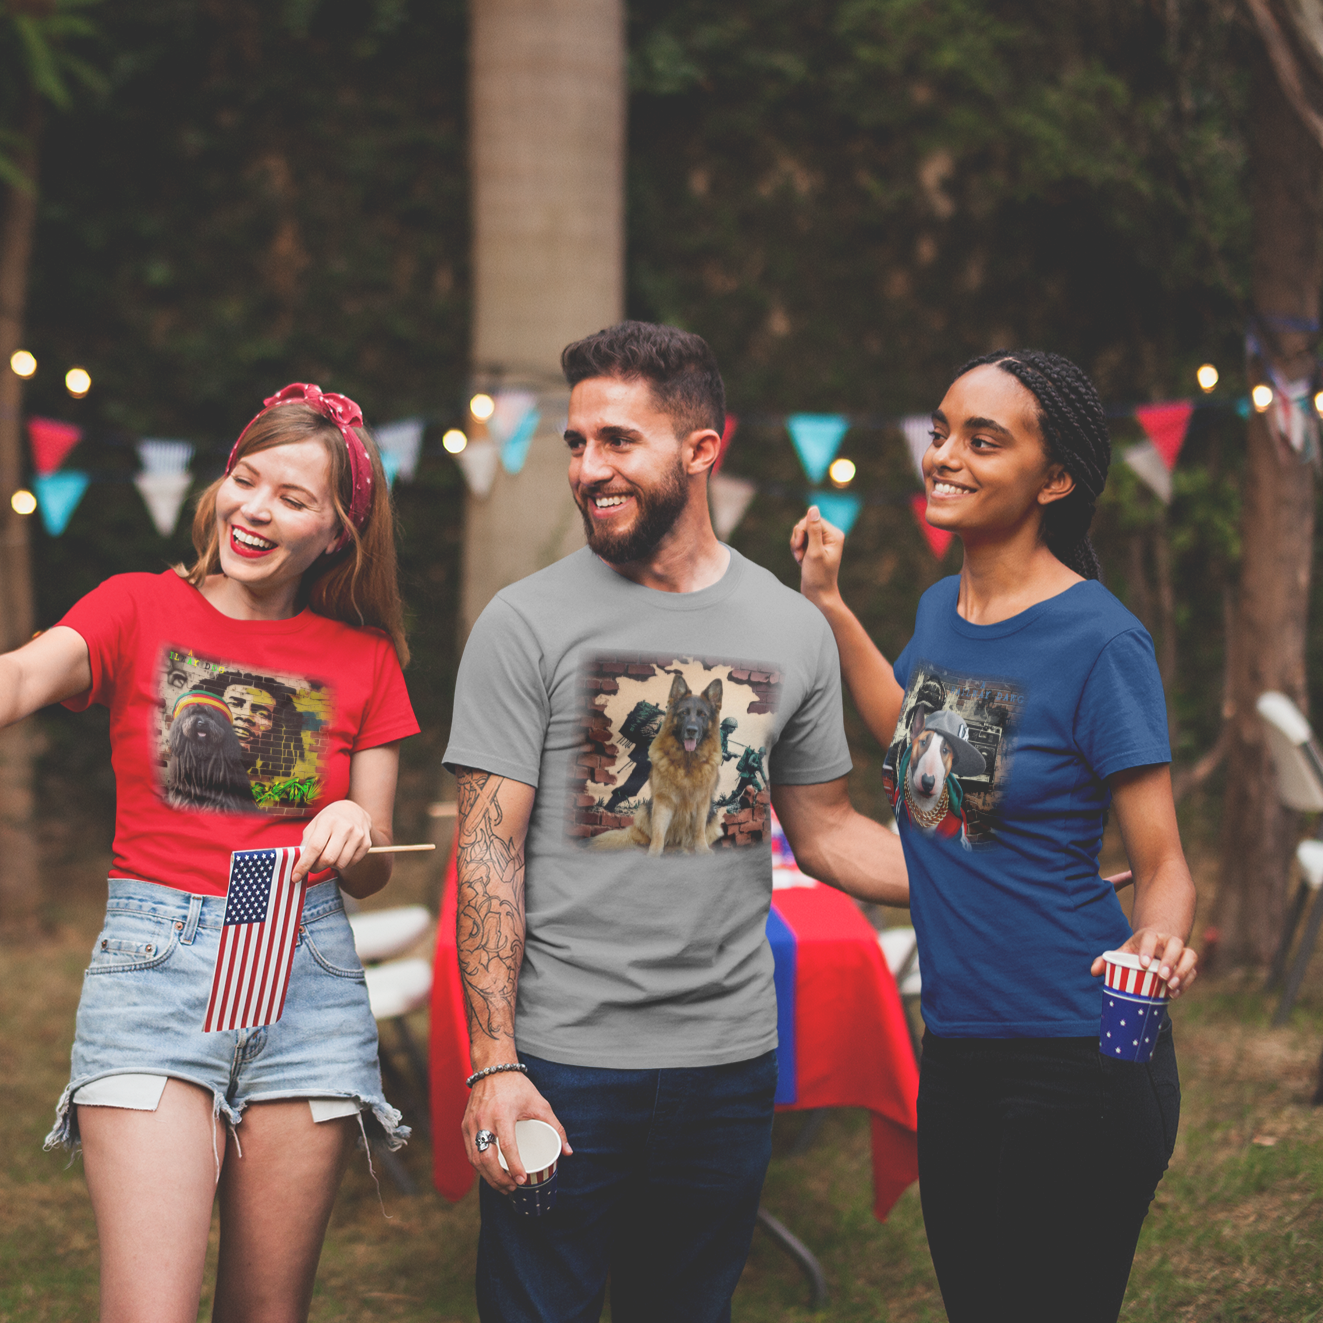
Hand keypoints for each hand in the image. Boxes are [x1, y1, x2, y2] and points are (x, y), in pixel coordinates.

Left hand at [294, 799, 375, 882]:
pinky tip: (340, 854)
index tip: (296, 877)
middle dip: (317, 868)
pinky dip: (342, 863)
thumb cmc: (329, 819)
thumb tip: (299, 863)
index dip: (304, 864)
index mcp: (328, 821)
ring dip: (331, 866)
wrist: (353, 810)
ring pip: (340, 864)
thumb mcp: (314, 825)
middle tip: (313, 866)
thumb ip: (306, 843)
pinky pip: (351, 863)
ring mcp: (358, 835)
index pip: (315, 847)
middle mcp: (345, 827)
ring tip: (329, 856)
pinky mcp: (366, 843)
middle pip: (328, 859)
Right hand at [463, 1070, 571, 1193]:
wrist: (493, 1068)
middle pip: (486, 1158)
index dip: (514, 1166)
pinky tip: (489, 1173)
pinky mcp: (465, 1125)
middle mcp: (483, 1119)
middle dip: (499, 1179)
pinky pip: (470, 1151)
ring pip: (475, 1158)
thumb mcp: (540, 1104)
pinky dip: (479, 1166)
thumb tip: (568, 1152)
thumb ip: (556, 1127)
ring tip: (503, 1186)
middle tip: (512, 1188)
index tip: (522, 1180)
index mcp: (502, 1113)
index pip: (506, 1145)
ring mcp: (471, 1123)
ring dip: (488, 1177)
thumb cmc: (518, 1087)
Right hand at [790, 506, 844, 608]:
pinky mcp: (814, 548)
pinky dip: (797, 550)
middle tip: (799, 554)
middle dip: (798, 539)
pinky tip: (800, 561)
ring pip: (800, 532)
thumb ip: (813, 529)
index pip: (812, 520)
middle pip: (805, 524)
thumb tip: (813, 508)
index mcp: (834, 535)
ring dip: (796, 545)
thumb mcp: (814, 551)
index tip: (800, 546)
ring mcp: (822, 542)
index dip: (802, 531)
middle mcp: (830, 536)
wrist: (817, 595)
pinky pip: (800, 540)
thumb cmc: (818, 576)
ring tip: (800, 559)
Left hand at [1091, 927, 1197, 997]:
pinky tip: (1174, 994)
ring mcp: (1181, 952)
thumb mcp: (1123, 952)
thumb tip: (1094, 971)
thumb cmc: (1138, 950)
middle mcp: (1168, 941)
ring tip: (1170, 986)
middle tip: (1161, 976)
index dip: (1147, 949)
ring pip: (1190, 955)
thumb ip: (1107, 959)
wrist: (1158, 945)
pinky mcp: (1189, 964)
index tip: (1143, 963)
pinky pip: (1193, 971)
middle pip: (1175, 944)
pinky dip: (1186, 983)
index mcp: (1150, 935)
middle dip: (1169, 960)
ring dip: (1183, 971)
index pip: (1150, 937)